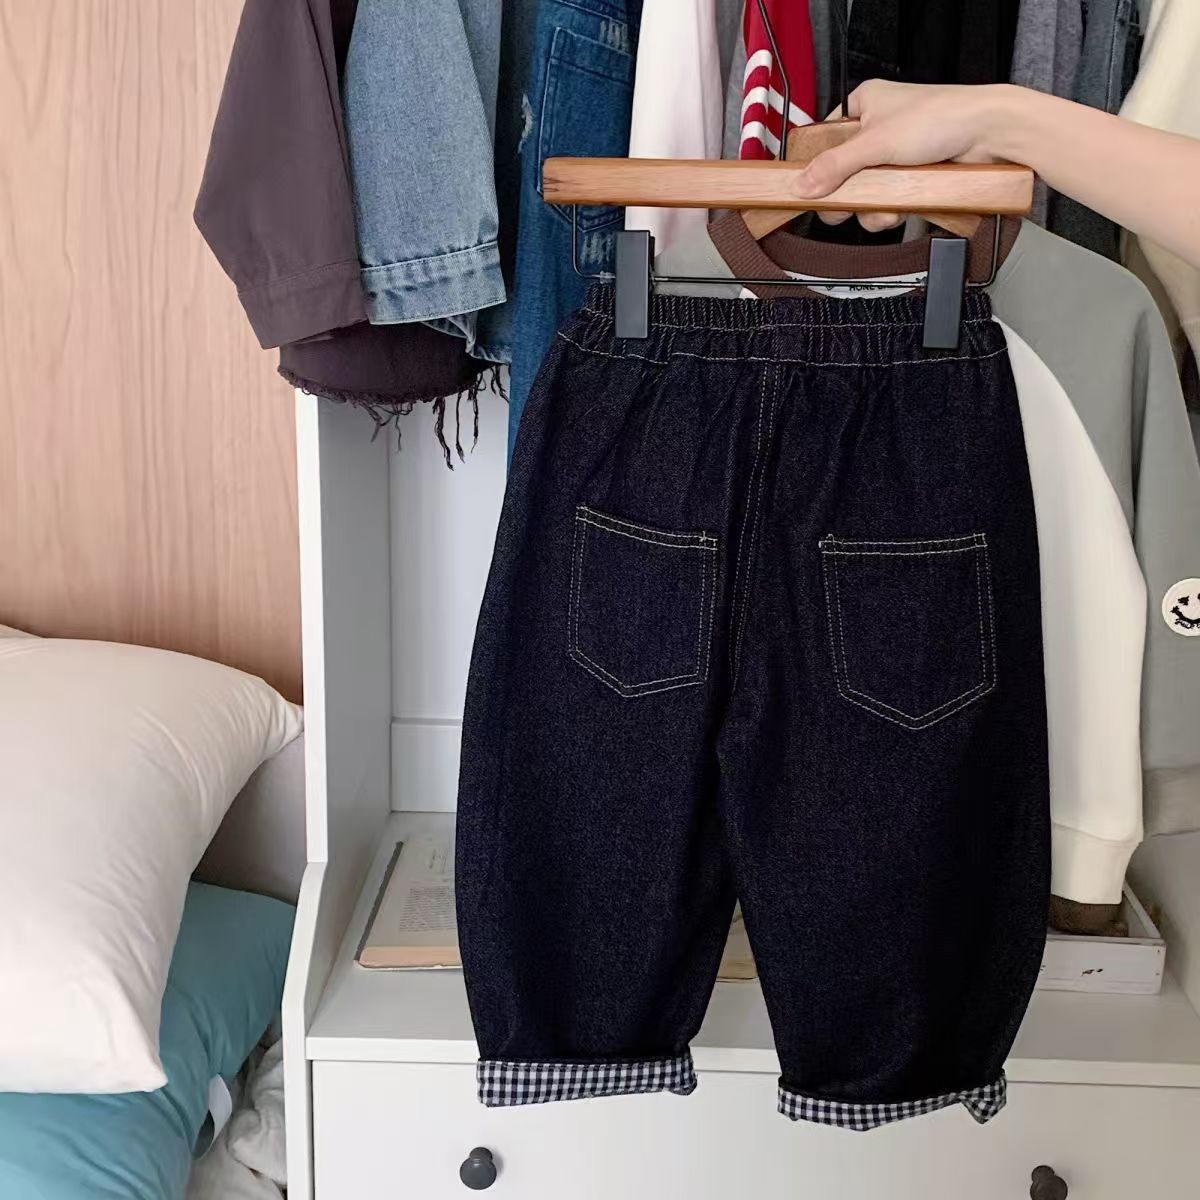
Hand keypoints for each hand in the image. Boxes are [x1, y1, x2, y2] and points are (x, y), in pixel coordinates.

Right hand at [798, 81, 1007, 231]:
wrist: (990, 133)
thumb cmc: (943, 116)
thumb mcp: (876, 142)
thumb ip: (835, 166)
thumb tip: (802, 184)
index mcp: (864, 104)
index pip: (825, 138)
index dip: (817, 165)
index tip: (812, 188)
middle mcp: (877, 129)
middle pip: (841, 173)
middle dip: (847, 195)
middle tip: (847, 203)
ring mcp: (894, 156)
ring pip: (864, 193)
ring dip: (871, 208)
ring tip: (886, 205)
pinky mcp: (910, 178)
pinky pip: (887, 201)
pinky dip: (890, 211)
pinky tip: (900, 208)